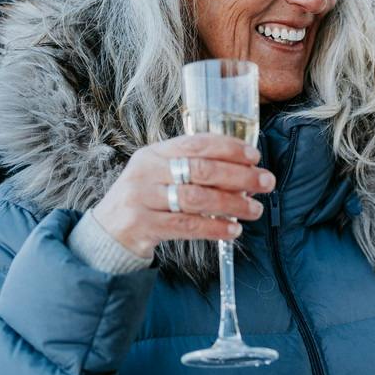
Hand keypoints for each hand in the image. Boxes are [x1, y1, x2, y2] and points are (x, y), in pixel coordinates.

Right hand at [89, 134, 275, 260]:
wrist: (108, 231)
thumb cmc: (146, 199)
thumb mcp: (160, 173)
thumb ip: (192, 167)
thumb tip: (243, 169)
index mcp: (154, 152)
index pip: (197, 143)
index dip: (229, 148)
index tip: (255, 156)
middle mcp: (147, 172)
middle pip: (201, 170)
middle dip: (240, 176)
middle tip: (266, 182)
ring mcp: (142, 198)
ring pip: (196, 198)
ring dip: (232, 204)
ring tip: (255, 209)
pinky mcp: (143, 225)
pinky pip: (186, 225)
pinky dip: (214, 228)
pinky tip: (233, 229)